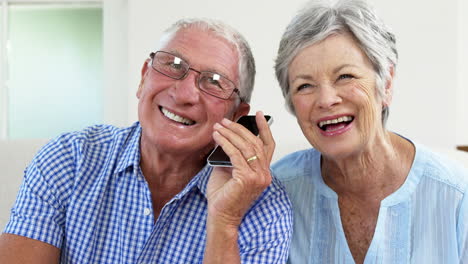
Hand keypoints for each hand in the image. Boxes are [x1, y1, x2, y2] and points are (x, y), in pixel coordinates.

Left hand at [206, 111, 274, 227]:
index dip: (263, 128)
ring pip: (246, 147)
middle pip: (255, 142)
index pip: (267, 145)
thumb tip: (225, 136)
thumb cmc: (224, 196)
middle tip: (226, 121)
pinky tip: (217, 137)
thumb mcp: (230, 170)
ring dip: (231, 134)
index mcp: (263, 171)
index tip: (257, 114)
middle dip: (239, 129)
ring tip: (219, 126)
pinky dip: (226, 143)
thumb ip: (232, 155)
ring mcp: (258, 176)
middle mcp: (264, 173)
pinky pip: (236, 154)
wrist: (221, 216)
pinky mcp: (247, 178)